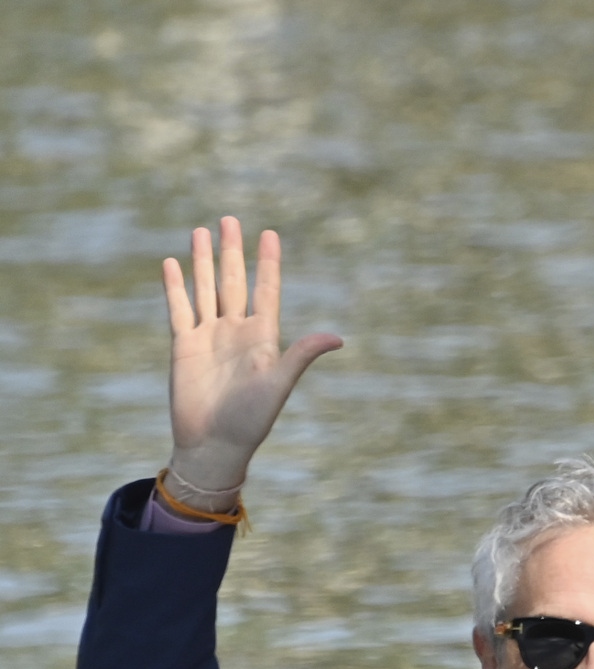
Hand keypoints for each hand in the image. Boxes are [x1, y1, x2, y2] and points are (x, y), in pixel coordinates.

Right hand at [162, 217, 341, 507]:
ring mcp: (209, 336)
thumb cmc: (251, 420)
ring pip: (206, 289)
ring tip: (201, 231)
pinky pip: (179, 309)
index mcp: (263, 337)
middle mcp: (236, 331)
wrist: (215, 443)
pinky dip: (176, 286)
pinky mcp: (184, 346)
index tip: (270, 234)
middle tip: (230, 219)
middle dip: (232, 251)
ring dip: (202, 261)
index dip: (267, 262)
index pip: (266, 290)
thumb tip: (337, 338)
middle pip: (234, 281)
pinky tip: (173, 263)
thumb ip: (301, 356)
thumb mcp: (278, 383)